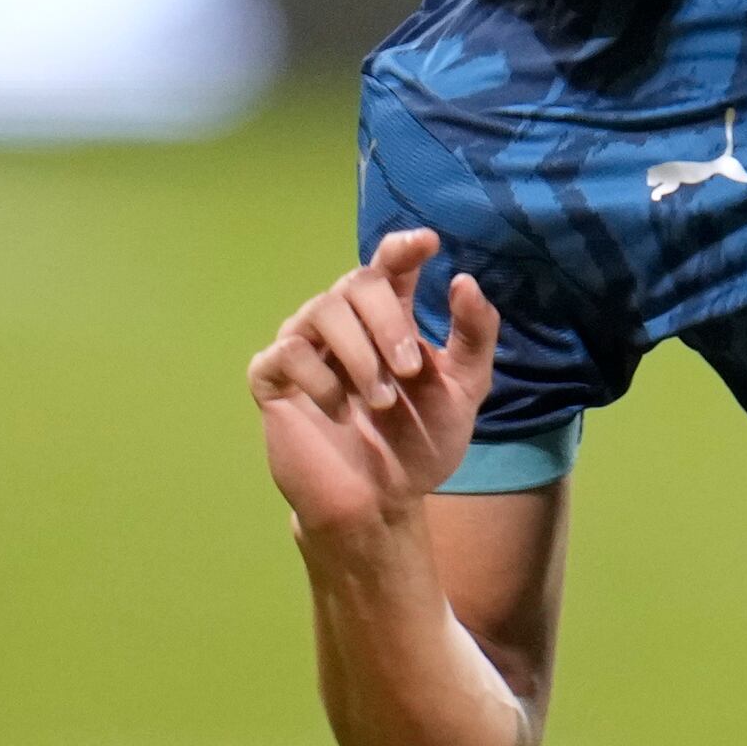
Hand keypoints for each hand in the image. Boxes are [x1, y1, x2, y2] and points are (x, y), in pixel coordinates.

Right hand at [250, 228, 499, 542]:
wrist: (379, 503)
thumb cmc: (418, 445)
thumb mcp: (463, 392)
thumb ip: (473, 337)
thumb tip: (464, 281)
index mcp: (387, 320)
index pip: (388, 266)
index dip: (403, 247)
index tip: (427, 243)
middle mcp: (344, 324)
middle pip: (357, 283)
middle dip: (389, 323)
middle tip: (410, 372)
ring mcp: (305, 348)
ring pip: (321, 311)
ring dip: (359, 354)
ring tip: (381, 400)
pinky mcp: (273, 379)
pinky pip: (287, 352)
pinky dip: (320, 379)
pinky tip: (340, 411)